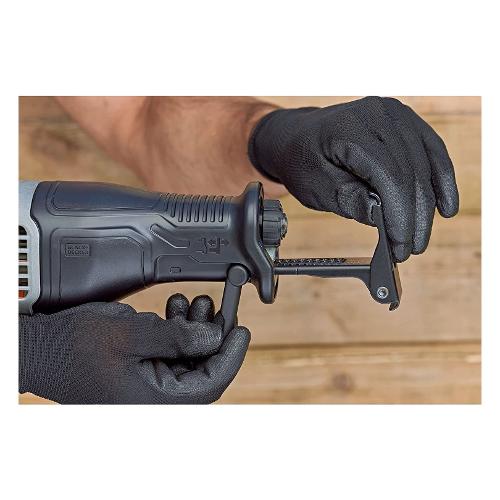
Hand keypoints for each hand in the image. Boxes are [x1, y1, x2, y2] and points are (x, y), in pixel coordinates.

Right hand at [19, 294, 249, 403]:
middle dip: (211, 335)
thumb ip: (176, 337)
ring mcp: (146, 385)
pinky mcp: (140, 372)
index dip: (231, 356)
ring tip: (195, 302)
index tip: (242, 329)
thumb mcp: (129, 333)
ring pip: (187, 360)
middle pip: (201, 370)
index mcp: (152, 400)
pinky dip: (177, 332)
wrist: (40, 349)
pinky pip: (170, 355)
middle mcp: (152, 398)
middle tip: (216, 305)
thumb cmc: (73, 345)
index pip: (208, 384)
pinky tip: (176, 310)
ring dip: (195, 330)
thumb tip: (214, 338)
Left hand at [249, 96, 458, 261]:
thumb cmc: (302, 161)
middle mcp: (379, 114)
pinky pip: (432, 153)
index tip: (400, 245)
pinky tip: (444, 206)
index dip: (400, 215)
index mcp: (351, 128)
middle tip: (410, 248)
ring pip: (427, 164)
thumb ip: (349, 200)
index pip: (389, 176)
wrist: (297, 137)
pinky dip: (439, 181)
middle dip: (415, 216)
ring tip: (421, 236)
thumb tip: (384, 218)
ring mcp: (396, 113)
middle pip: (412, 171)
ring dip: (429, 204)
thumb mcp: (315, 187)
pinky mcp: (406, 121)